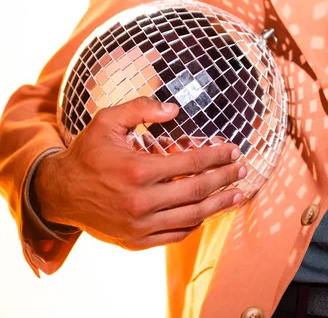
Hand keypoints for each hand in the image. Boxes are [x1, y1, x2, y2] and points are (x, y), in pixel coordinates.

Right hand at [34, 97, 245, 249]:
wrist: (61, 192)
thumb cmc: (88, 153)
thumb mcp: (108, 121)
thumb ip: (141, 109)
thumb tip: (174, 109)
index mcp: (138, 170)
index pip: (191, 163)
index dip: (217, 155)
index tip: (233, 149)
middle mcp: (141, 202)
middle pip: (198, 191)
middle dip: (225, 178)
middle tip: (242, 169)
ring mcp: (140, 226)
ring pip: (192, 217)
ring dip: (219, 204)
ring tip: (237, 194)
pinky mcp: (136, 241)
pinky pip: (175, 234)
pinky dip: (195, 223)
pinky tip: (207, 211)